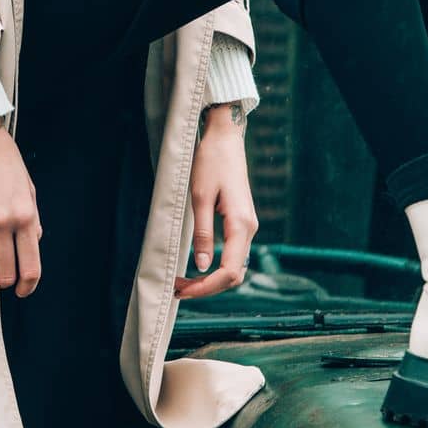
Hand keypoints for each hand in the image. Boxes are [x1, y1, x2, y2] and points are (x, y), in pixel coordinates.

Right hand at [0, 124, 42, 296]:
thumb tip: (33, 246)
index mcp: (25, 215)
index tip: (22, 290)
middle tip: (1, 274)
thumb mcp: (28, 188)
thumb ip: (32, 220)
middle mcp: (3, 221)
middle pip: (5, 274)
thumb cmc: (4, 161)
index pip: (30, 266)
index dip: (27, 286)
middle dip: (4, 280)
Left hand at [174, 103, 257, 300]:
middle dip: (207, 287)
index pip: (229, 271)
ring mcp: (247, 225)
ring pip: (234, 266)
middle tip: (178, 288)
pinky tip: (198, 267)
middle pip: (234, 274)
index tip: (183, 290)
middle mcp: (250, 228)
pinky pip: (233, 253)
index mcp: (241, 224)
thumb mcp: (200, 197)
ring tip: (184, 281)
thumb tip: (203, 267)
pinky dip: (216, 266)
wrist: (225, 138)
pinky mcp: (241, 221)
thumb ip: (203, 234)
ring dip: (211, 279)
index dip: (206, 287)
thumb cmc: (211, 162)